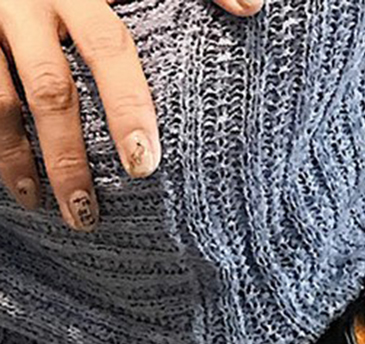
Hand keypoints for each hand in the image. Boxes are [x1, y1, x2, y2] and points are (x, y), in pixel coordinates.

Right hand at [0, 0, 262, 231]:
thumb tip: (253, 7)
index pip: (110, 50)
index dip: (128, 106)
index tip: (143, 164)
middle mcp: (29, 2)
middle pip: (50, 90)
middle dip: (68, 156)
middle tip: (88, 213)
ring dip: (15, 158)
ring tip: (43, 207)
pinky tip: (10, 182)